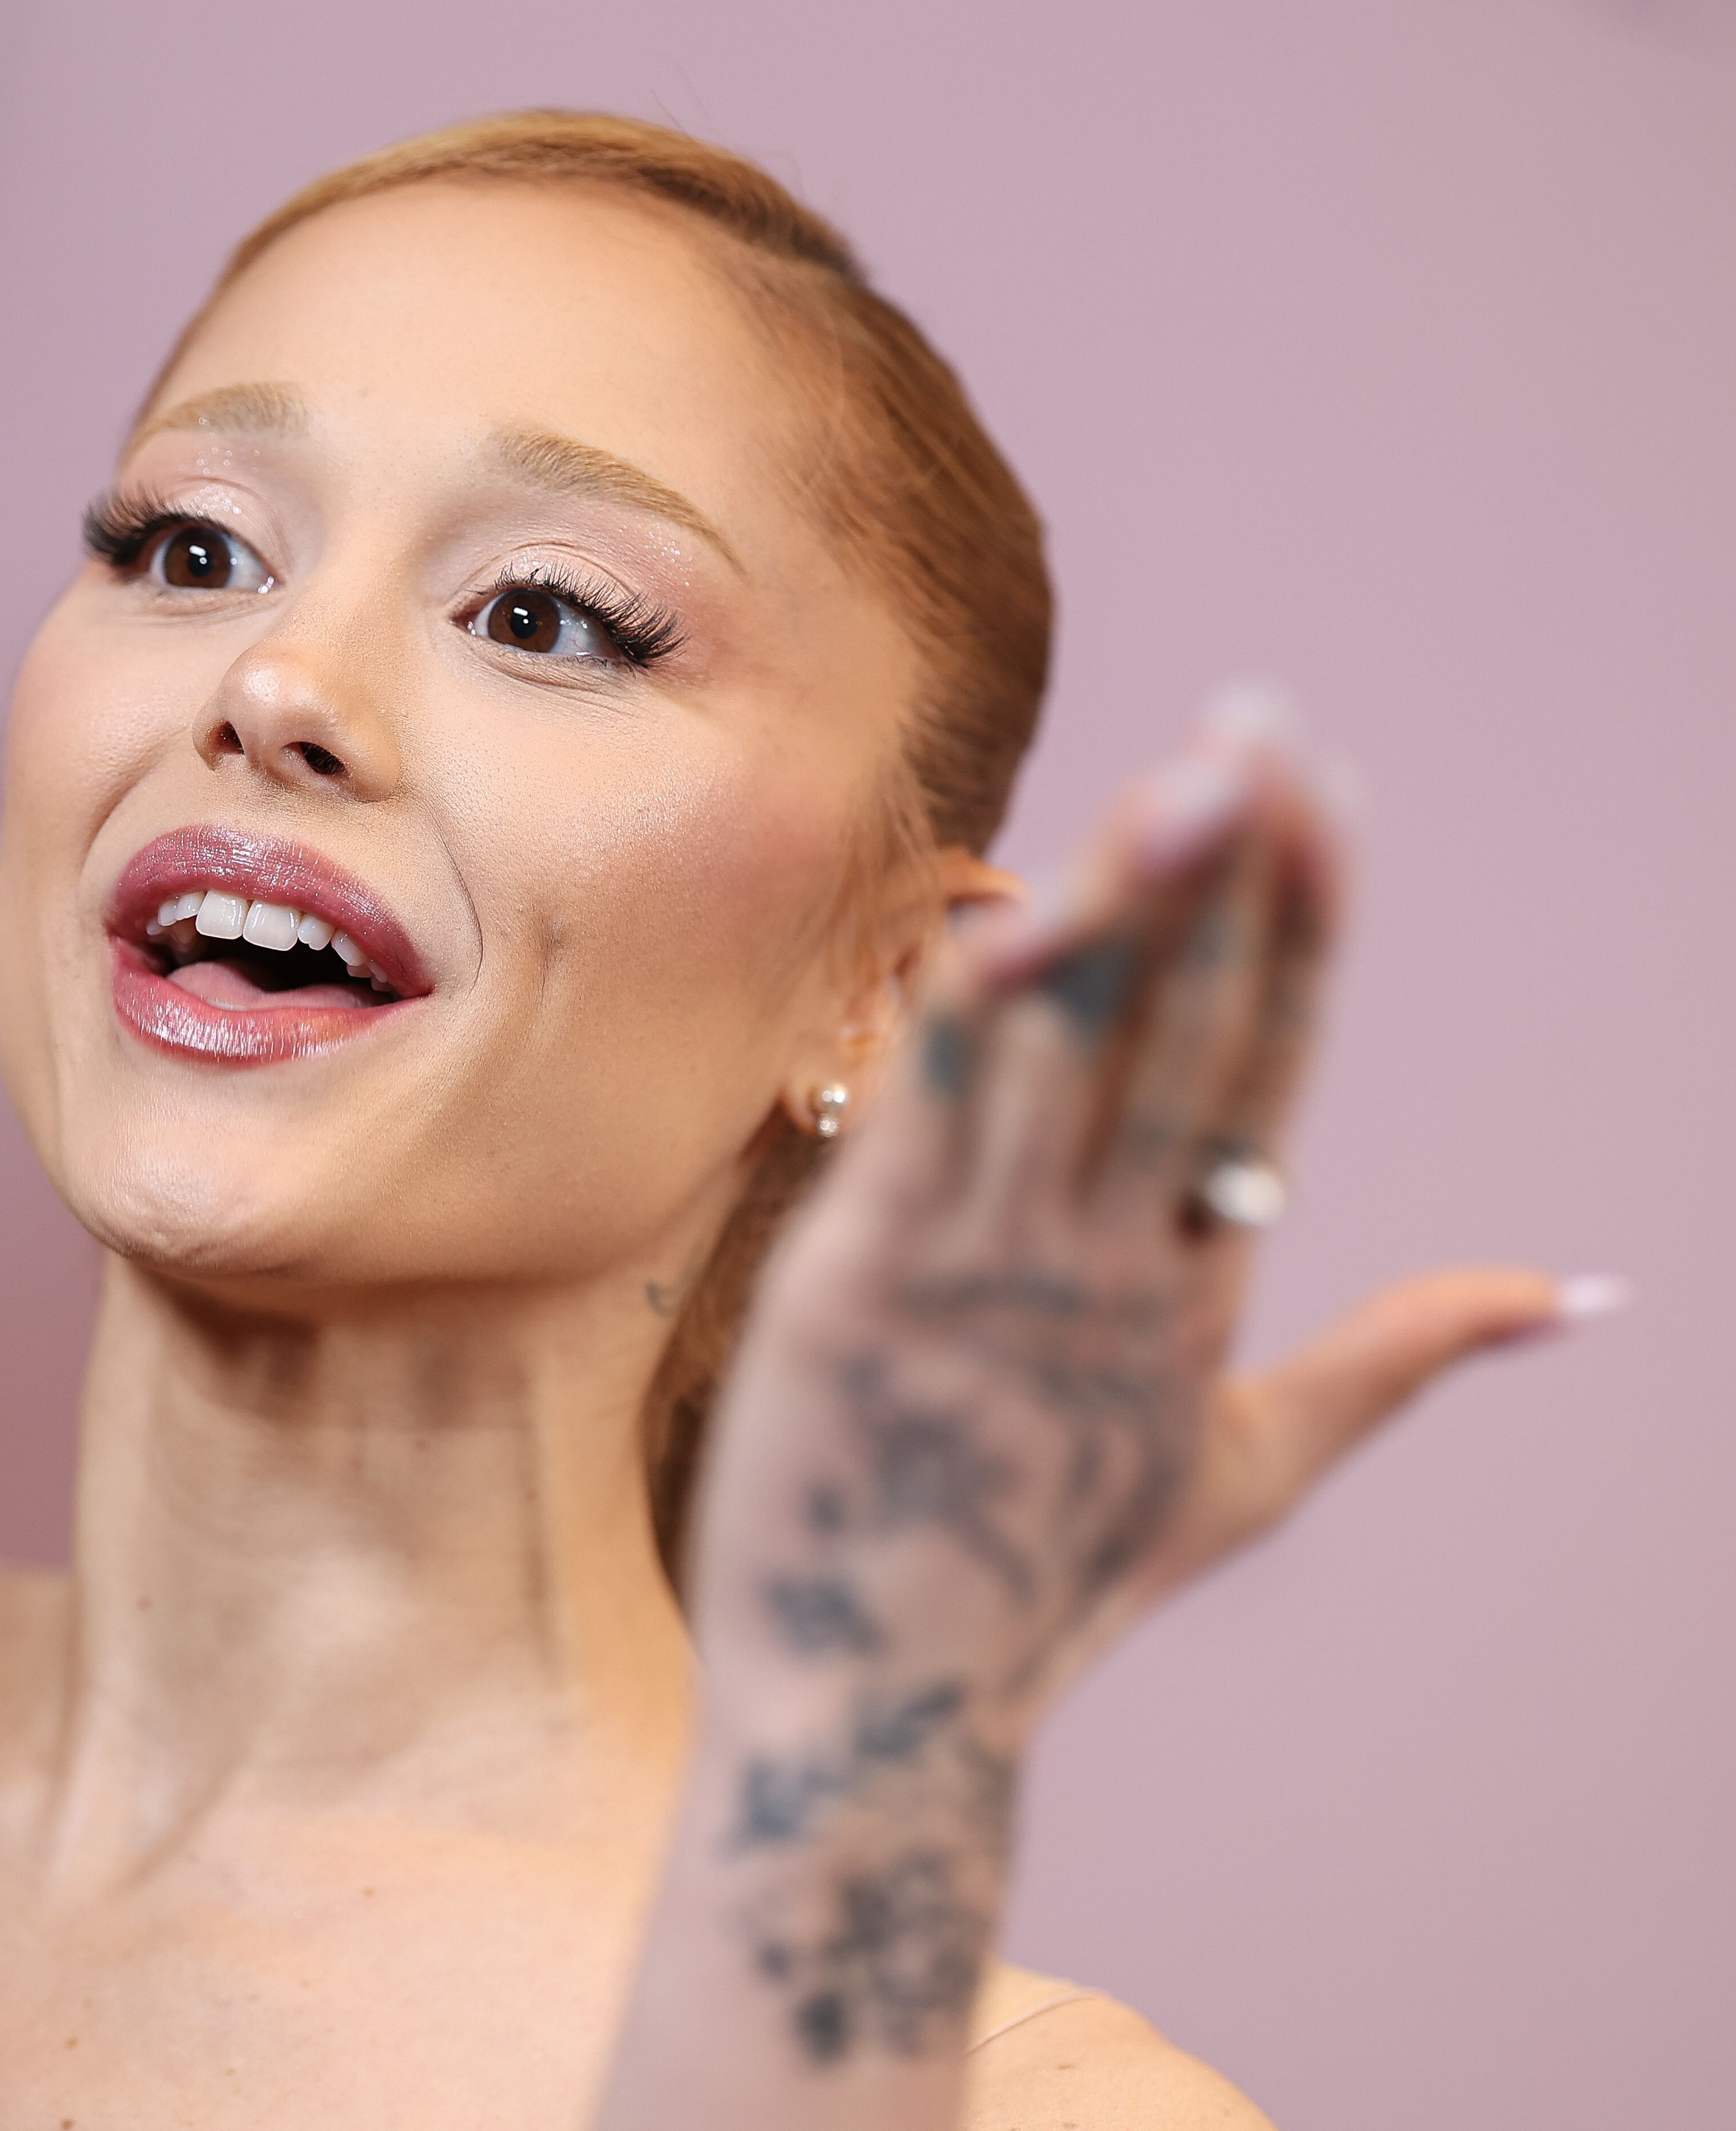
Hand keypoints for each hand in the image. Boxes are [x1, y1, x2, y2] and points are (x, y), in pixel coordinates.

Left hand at [695, 703, 1588, 1731]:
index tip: (1320, 797)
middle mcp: (1111, 1270)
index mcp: (1199, 1297)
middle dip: (1226, 877)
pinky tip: (996, 909)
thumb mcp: (1243, 1476)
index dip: (1296, 926)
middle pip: (1187, 1037)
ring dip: (1121, 907)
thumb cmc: (1047, 1588)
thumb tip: (1577, 1295)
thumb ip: (1397, 1368)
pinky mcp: (858, 1283)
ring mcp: (986, 1274)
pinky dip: (963, 1014)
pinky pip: (919, 1119)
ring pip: (1067, 1056)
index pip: (1269, 1070)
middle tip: (1262, 723)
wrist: (884, 1711)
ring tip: (1173, 773)